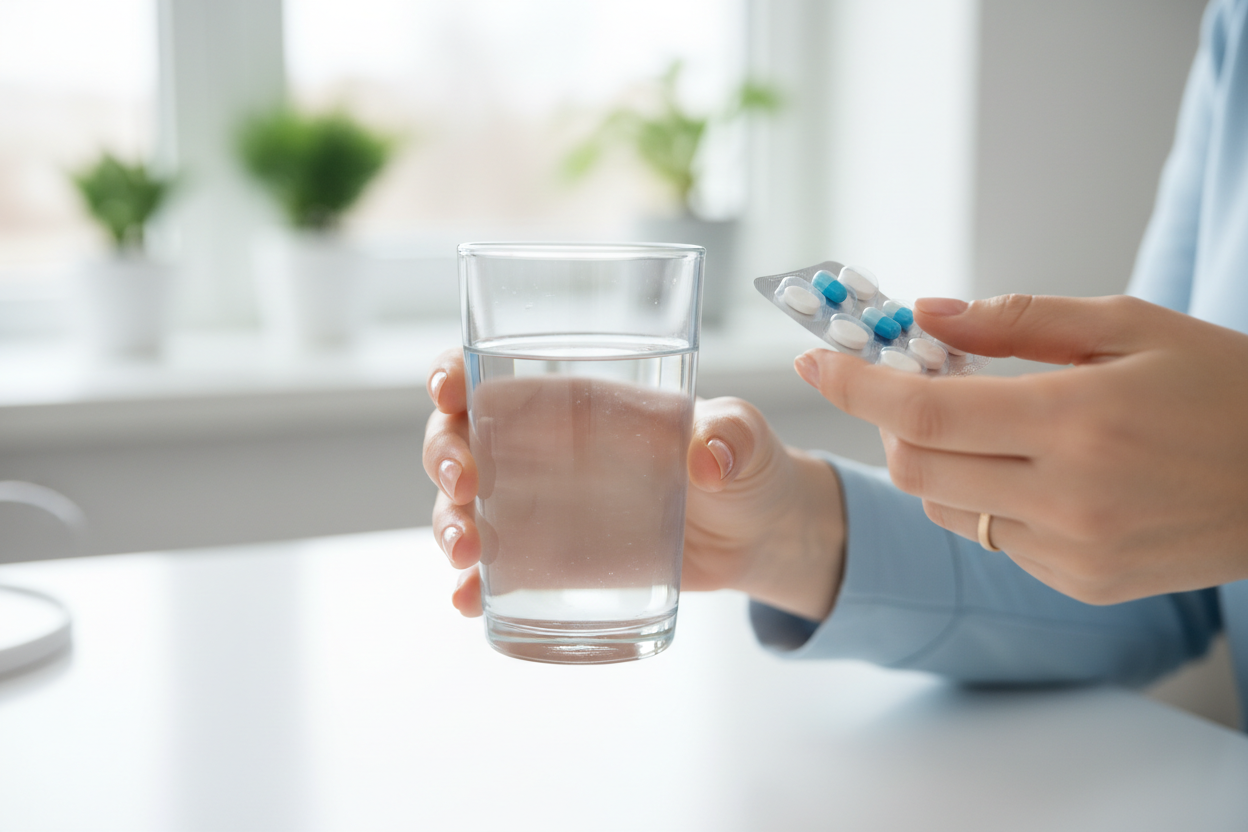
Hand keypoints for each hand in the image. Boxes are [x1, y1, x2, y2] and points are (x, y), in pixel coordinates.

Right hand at [423, 348, 845, 620]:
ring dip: (448, 524)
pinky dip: (473, 586)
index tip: (447, 390)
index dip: (454, 375)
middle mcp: (545, 453)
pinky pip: (497, 571)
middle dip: (443, 456)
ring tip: (465, 553)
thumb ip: (731, 435)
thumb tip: (705, 457)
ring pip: (466, 508)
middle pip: (462, 440)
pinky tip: (469, 600)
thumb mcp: (745, 439)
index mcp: (578, 405)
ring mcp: (543, 510)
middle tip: (463, 486)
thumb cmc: (744, 465)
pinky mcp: (555, 561)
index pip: (498, 376)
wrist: (758, 537)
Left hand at [794, 294, 1247, 604]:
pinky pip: (991, 539)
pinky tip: (1036, 471)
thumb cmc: (1224, 387)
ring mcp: (1075, 552)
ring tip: (990, 423)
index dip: (855, 386)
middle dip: (891, 422)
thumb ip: (1016, 320)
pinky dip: (984, 499)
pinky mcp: (1084, 583)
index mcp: (1081, 419)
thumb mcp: (1129, 325)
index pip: (924, 412)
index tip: (812, 360)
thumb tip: (924, 315)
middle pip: (914, 466)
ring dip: (935, 461)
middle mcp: (1071, 496)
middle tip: (917, 384)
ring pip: (944, 506)